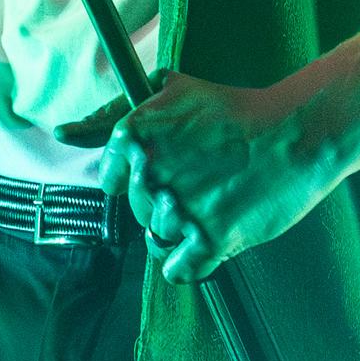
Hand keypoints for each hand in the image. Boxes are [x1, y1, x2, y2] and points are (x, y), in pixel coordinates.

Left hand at [55, 70, 334, 283]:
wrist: (296, 132)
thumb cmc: (234, 110)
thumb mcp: (169, 90)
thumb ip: (110, 114)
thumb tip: (62, 134)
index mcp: (132, 135)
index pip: (112, 181)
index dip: (140, 177)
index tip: (168, 169)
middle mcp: (149, 172)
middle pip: (138, 210)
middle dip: (167, 200)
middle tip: (204, 180)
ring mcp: (179, 208)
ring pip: (159, 238)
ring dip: (184, 228)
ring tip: (217, 201)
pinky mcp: (210, 240)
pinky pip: (178, 270)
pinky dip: (193, 261)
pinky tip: (214, 237)